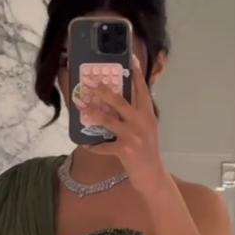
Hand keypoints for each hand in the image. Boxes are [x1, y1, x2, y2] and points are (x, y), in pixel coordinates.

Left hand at [76, 56, 167, 192]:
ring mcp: (133, 136)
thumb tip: (118, 100)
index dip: (136, 74)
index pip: (142, 90)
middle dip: (103, 92)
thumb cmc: (148, 151)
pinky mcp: (125, 150)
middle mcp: (142, 122)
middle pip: (120, 101)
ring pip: (108, 120)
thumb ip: (137, 114)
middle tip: (90, 83)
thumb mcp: (147, 129)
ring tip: (81, 109)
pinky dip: (93, 146)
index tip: (130, 58)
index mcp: (148, 114)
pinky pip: (104, 146)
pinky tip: (84, 144)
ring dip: (93, 114)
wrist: (153, 176)